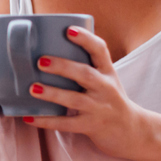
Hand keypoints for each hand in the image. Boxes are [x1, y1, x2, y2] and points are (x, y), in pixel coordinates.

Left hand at [22, 27, 149, 159]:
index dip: (85, 39)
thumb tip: (46, 56)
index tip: (69, 30)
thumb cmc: (110, 100)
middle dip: (62, 67)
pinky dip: (46, 121)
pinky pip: (66, 123)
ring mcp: (99, 108)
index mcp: (107, 72)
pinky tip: (30, 117)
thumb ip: (85, 68)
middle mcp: (105, 88)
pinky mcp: (91, 126)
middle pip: (85, 74)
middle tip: (41, 61)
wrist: (130, 130)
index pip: (100, 50)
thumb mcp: (105, 80)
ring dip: (52, 94)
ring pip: (74, 99)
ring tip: (33, 88)